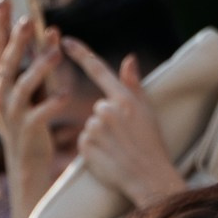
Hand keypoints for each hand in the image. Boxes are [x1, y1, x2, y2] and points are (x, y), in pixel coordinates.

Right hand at [0, 7, 70, 213]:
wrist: (26, 162)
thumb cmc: (30, 118)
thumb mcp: (31, 87)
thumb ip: (39, 59)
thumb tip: (53, 30)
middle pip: (6, 62)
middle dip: (17, 40)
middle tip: (30, 20)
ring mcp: (10, 114)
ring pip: (22, 86)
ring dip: (38, 68)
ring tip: (56, 54)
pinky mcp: (27, 131)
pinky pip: (40, 114)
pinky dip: (53, 104)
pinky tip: (67, 96)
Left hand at [56, 38, 183, 208]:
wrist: (149, 177)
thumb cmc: (152, 144)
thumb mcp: (148, 111)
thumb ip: (134, 84)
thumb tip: (128, 58)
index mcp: (124, 99)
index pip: (98, 69)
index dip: (80, 53)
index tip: (65, 41)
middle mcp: (107, 110)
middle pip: (98, 107)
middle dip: (108, 120)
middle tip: (126, 137)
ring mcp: (95, 128)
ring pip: (90, 125)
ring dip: (101, 136)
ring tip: (118, 149)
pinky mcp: (85, 146)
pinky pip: (84, 142)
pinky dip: (94, 149)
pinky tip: (109, 157)